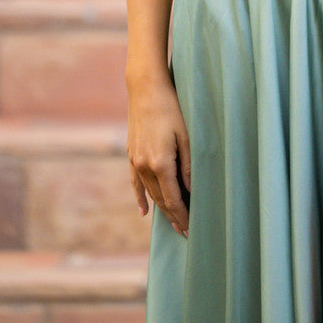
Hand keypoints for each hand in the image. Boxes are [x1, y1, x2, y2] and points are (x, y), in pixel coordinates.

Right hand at [127, 74, 190, 236]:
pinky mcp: (131, 155)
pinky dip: (140, 198)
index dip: (183, 215)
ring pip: (150, 193)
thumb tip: (190, 191)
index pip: (174, 199)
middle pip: (161, 200)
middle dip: (174, 217)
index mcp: (161, 163)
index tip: (191, 229)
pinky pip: (135, 183)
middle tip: (186, 233)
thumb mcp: (186, 136)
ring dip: (161, 209)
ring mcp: (135, 161)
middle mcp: (144, 166)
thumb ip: (188, 166)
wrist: (146, 89)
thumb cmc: (172, 109)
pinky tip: (144, 211)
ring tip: (173, 224)